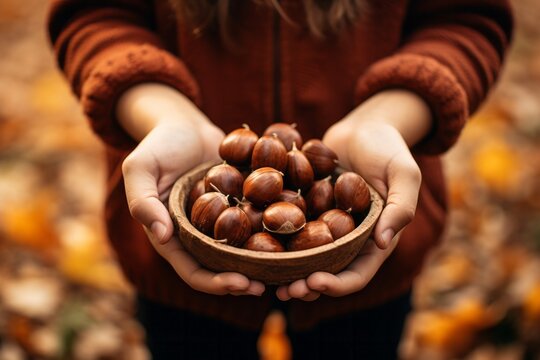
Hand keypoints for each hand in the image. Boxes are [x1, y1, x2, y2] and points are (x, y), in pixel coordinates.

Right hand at [118, 83, 265, 295]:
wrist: (185, 124)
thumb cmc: (158, 145)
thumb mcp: (141, 168)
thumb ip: (143, 201)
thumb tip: (162, 235)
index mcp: (173, 237)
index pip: (193, 270)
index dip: (215, 282)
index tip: (240, 283)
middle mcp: (198, 236)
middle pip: (221, 268)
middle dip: (242, 281)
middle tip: (267, 286)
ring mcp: (220, 223)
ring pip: (242, 251)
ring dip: (261, 263)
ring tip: (284, 270)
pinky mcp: (239, 206)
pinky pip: (255, 222)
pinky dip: (271, 231)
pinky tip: (292, 235)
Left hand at [276, 89, 429, 300]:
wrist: (362, 127)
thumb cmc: (388, 148)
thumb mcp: (404, 173)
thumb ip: (401, 207)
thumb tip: (382, 242)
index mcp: (373, 239)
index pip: (357, 274)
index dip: (337, 285)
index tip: (314, 283)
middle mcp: (348, 239)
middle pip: (327, 273)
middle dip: (306, 286)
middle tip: (285, 291)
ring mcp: (325, 226)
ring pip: (305, 258)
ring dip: (287, 271)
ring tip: (266, 277)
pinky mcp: (307, 210)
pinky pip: (291, 229)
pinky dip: (275, 240)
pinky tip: (254, 244)